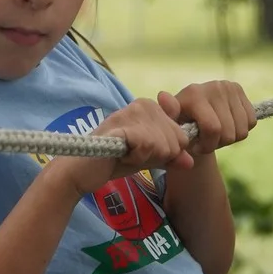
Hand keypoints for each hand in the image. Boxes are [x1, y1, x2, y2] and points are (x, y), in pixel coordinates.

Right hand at [49, 97, 194, 195]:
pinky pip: (148, 145)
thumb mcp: (148, 158)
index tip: (142, 151)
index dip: (166, 152)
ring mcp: (132, 112)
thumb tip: (190, 162)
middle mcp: (144, 104)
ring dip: (146, 158)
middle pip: (176, 141)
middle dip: (158, 156)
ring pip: (164, 144)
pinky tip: (122, 155)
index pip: (181, 135)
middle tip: (132, 154)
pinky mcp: (122, 125)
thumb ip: (169, 158)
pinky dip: (137, 158)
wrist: (81, 170)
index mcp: (152, 108)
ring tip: (126, 154)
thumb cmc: (113, 160)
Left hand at [164, 81, 256, 156]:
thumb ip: (167, 114)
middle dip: (217, 144)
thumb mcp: (171, 124)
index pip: (213, 129)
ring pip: (242, 130)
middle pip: (229, 133)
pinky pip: (251, 122)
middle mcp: (214, 86)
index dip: (208, 146)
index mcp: (195, 94)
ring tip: (215, 134)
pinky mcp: (240, 90)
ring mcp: (229, 87)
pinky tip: (227, 126)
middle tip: (206, 140)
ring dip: (229, 138)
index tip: (196, 147)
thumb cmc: (180, 122)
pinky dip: (240, 130)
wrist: (192, 110)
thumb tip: (163, 96)